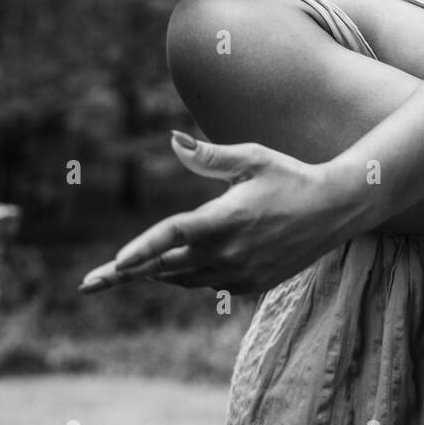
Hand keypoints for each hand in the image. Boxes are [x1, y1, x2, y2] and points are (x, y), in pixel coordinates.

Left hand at [78, 135, 349, 295]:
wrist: (335, 209)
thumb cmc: (290, 174)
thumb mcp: (252, 158)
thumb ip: (209, 156)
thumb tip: (173, 140)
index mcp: (225, 219)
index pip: (172, 237)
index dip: (139, 251)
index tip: (112, 264)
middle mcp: (230, 252)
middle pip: (165, 268)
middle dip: (126, 274)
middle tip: (88, 284)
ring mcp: (241, 273)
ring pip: (185, 278)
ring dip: (159, 271)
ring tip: (128, 270)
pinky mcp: (252, 284)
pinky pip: (209, 283)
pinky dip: (191, 274)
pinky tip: (183, 264)